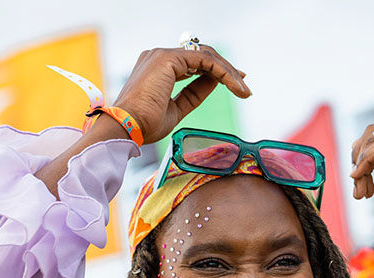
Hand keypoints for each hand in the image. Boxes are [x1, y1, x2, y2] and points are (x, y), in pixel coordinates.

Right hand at [112, 46, 249, 144]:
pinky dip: (223, 72)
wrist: (128, 127)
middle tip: (244, 87)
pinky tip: (234, 85)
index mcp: (158, 67)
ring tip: (243, 90)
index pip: (194, 63)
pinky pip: (205, 60)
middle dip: (227, 70)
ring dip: (228, 72)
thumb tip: (214, 82)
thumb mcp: (177, 108)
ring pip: (206, 56)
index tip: (236, 85)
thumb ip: (194, 93)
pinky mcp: (168, 58)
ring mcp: (163, 55)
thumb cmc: (145, 124)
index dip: (217, 72)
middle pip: (202, 56)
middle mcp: (159, 56)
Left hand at [349, 118, 373, 220]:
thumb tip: (359, 157)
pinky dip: (367, 160)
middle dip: (358, 160)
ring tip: (362, 190)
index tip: (358, 185)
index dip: (360, 159)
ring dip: (361, 164)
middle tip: (358, 190)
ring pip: (373, 137)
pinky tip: (361, 176)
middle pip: (371, 133)